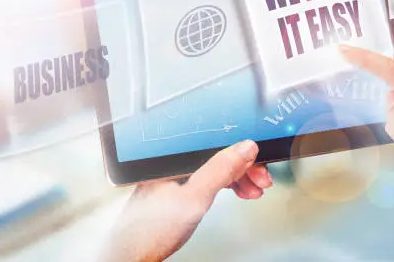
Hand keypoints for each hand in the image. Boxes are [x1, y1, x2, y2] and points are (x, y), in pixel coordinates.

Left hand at [100, 140, 271, 261]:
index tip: (258, 162)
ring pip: (213, 169)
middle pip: (216, 156)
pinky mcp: (176, 190)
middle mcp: (173, 163)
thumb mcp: (194, 198)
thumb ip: (219, 171)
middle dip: (243, 168)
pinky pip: (206, 180)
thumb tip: (244, 148)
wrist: (132, 255)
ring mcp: (175, 176)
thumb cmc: (151, 230)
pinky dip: (224, 187)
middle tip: (261, 180)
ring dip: (237, 179)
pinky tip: (234, 193)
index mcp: (174, 157)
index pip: (215, 144)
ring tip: (252, 190)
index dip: (240, 153)